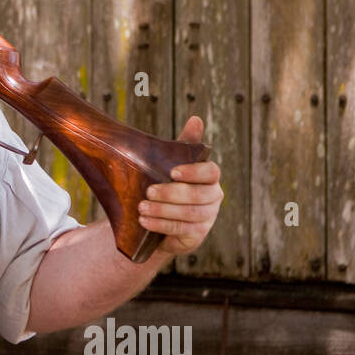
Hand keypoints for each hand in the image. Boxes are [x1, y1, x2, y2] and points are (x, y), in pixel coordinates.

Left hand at [137, 116, 221, 257]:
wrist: (160, 219)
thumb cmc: (169, 185)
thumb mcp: (173, 164)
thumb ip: (185, 145)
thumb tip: (196, 119)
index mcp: (209, 178)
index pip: (212, 172)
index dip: (194, 172)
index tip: (172, 172)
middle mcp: (213, 197)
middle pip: (199, 195)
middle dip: (172, 194)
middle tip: (148, 192)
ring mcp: (208, 218)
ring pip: (190, 214)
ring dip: (164, 211)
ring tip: (141, 207)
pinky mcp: (197, 235)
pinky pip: (182, 230)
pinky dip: (161, 225)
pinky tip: (144, 221)